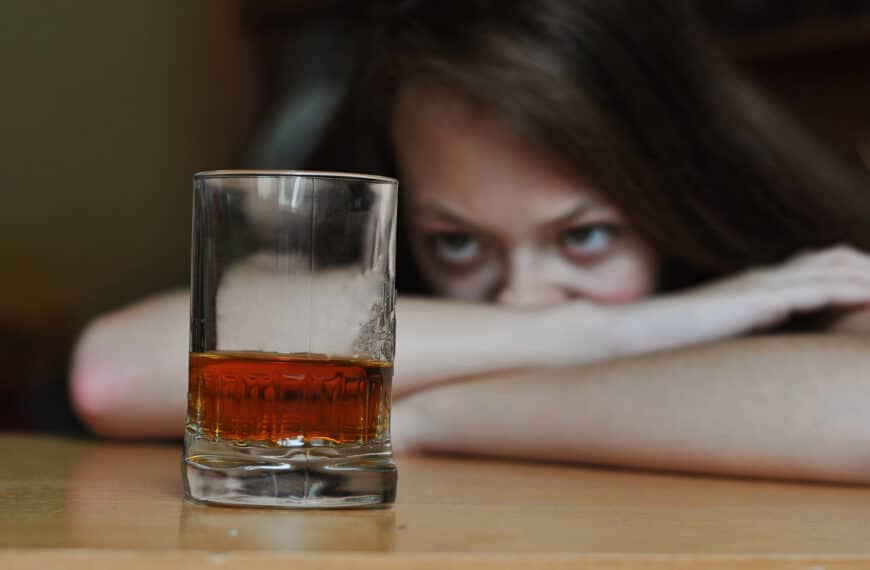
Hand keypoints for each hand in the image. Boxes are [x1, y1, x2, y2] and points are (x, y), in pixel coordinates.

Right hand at [610, 246, 869, 354]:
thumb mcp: (717, 334)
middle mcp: (762, 279)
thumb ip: (744, 331)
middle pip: (832, 257)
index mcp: (755, 286)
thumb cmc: (667, 341)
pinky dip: (846, 291)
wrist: (631, 334)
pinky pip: (813, 290)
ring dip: (866, 276)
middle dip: (869, 266)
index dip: (851, 269)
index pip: (815, 264)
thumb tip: (766, 344)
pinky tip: (869, 296)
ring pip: (830, 269)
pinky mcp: (752, 302)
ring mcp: (758, 287)